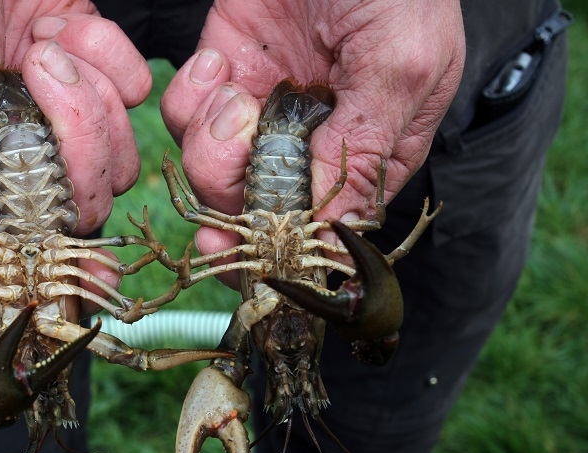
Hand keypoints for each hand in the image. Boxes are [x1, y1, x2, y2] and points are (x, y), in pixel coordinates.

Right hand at [0, 0, 150, 290]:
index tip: (98, 274)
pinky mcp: (99, 70)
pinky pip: (136, 86)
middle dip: (79, 142)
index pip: (35, 237)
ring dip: (85, 90)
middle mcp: (28, 151)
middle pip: (91, 196)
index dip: (71, 260)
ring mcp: (69, 111)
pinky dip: (104, 52)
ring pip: (122, 146)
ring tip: (37, 46)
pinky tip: (59, 25)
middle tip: (36, 74)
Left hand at [161, 0, 464, 284]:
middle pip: (262, 211)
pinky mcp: (224, 76)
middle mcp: (314, 144)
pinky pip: (187, 119)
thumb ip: (365, 147)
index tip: (258, 253)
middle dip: (234, 210)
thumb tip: (332, 231)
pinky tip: (216, 64)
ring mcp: (265, 112)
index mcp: (371, 153)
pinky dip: (190, 101)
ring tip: (233, 96)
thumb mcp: (400, 64)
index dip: (289, 248)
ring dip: (212, 147)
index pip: (329, 227)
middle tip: (227, 191)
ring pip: (217, 173)